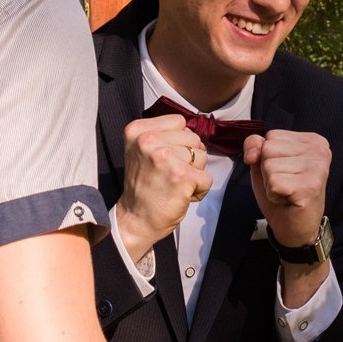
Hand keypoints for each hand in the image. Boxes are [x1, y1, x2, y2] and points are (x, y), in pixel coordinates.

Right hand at [116, 113, 211, 263]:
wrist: (135, 219)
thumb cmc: (144, 187)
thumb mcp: (142, 151)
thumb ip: (164, 135)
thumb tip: (194, 131)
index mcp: (138, 130)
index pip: (180, 122)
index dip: (179, 142)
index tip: (163, 159)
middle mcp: (148, 140)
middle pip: (193, 138)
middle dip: (189, 159)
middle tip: (168, 175)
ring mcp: (165, 157)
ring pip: (202, 156)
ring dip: (194, 174)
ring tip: (174, 184)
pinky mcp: (181, 176)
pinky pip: (207, 178)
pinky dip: (199, 190)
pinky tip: (181, 195)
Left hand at [245, 129, 330, 251]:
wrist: (296, 228)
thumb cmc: (283, 194)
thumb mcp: (264, 163)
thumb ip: (256, 146)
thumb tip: (253, 153)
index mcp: (312, 140)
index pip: (271, 136)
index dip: (268, 157)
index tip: (285, 172)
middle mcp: (319, 150)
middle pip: (269, 148)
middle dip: (268, 170)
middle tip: (285, 184)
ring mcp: (317, 168)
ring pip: (269, 166)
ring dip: (270, 184)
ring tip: (287, 192)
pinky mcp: (310, 186)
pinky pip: (273, 183)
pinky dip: (273, 195)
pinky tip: (288, 200)